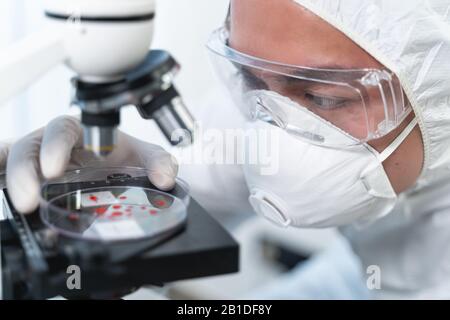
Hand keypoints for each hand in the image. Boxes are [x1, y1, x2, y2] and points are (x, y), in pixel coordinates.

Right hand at [6, 116, 177, 213]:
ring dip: (11, 178)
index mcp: (80, 132)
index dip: (55, 145)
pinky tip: (0, 190)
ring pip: (12, 158)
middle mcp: (53, 144)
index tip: (55, 169)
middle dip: (24, 171)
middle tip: (29, 198)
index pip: (62, 129)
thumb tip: (166, 179)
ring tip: (22, 203)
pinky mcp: (29, 176)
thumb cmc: (120, 156)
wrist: (112, 169)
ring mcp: (38, 160)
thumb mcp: (141, 156)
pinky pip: (3, 169)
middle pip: (29, 147)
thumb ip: (158, 161)